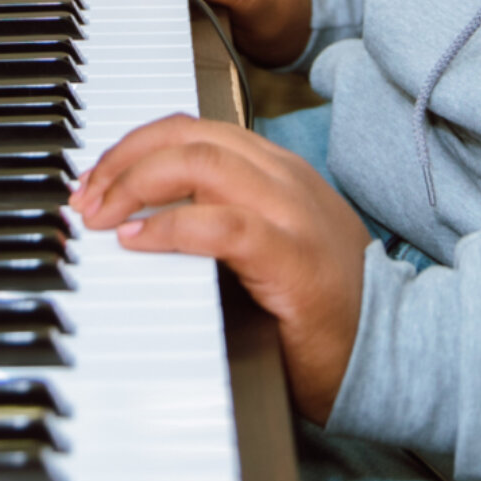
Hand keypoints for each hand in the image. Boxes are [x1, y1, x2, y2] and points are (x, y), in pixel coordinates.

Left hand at [70, 116, 371, 422]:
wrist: (394, 349)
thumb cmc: (325, 307)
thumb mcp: (268, 243)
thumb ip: (219, 216)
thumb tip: (137, 216)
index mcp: (276, 170)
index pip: (195, 130)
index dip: (135, 146)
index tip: (95, 179)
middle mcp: (283, 179)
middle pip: (189, 136)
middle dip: (123, 159)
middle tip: (86, 198)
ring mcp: (291, 213)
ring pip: (202, 163)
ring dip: (136, 184)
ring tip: (102, 215)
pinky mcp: (292, 257)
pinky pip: (221, 225)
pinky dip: (170, 227)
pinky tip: (137, 241)